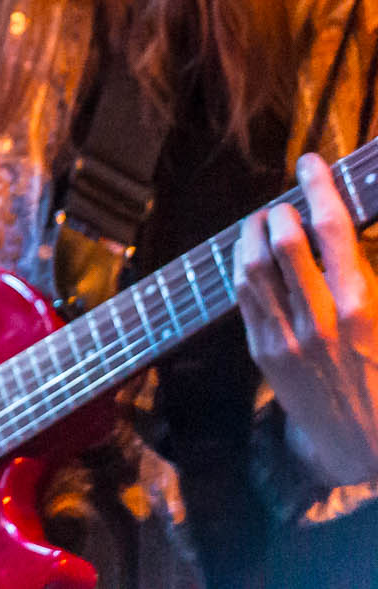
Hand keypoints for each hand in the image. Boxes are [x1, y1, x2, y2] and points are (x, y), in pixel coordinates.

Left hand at [234, 152, 377, 485]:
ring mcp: (287, 336)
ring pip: (254, 266)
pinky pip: (243, 296)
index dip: (319, 188)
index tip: (311, 162)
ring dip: (253, 234)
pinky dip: (242, 265)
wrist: (366, 445)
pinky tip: (249, 255)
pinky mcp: (264, 352)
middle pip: (285, 242)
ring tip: (261, 222)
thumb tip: (345, 238)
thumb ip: (364, 276)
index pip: (334, 230)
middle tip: (284, 202)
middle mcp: (321, 318)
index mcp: (363, 307)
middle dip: (280, 211)